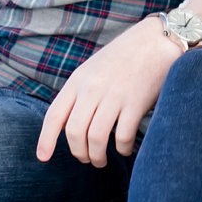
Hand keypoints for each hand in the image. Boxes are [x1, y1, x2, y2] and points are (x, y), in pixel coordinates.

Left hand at [35, 20, 184, 165]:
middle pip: (74, 132)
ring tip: (101, 161)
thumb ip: (80, 93)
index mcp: (78, 80)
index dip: (46, 140)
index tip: (43, 157)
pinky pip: (122, 136)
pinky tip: (125, 148)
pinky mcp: (136, 103)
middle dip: (78, 153)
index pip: (55, 115)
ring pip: (96, 138)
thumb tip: (71, 126)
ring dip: (97, 157)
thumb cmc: (125, 56)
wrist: (157, 40)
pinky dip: (122, 149)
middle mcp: (92, 88)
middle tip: (86, 159)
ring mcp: (114, 95)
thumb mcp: (93, 68)